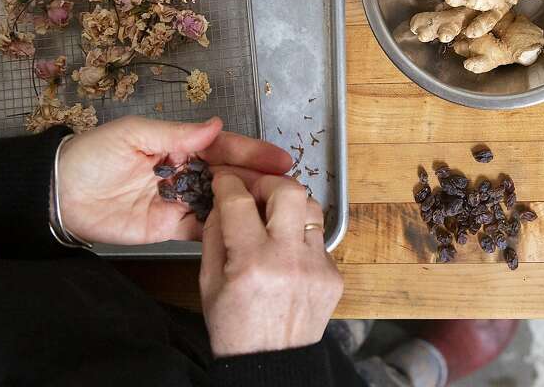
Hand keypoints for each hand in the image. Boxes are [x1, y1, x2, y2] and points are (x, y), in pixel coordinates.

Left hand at [57, 116, 292, 245]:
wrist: (56, 193)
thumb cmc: (92, 155)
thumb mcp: (134, 134)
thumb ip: (177, 134)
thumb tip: (217, 125)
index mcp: (178, 145)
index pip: (223, 148)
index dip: (252, 152)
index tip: (281, 158)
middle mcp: (184, 173)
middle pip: (229, 177)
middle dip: (258, 181)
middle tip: (288, 189)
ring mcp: (177, 202)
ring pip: (221, 203)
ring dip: (247, 205)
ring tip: (277, 210)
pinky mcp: (166, 229)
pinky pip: (200, 230)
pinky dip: (221, 230)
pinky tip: (245, 231)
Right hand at [200, 173, 342, 355]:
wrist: (272, 364)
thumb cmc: (234, 328)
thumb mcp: (208, 284)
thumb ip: (214, 236)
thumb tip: (222, 200)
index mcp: (250, 263)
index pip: (240, 202)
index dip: (229, 183)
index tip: (226, 180)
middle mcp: (288, 259)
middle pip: (289, 190)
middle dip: (268, 182)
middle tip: (256, 192)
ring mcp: (317, 266)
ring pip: (312, 208)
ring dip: (290, 206)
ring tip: (274, 218)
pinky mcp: (335, 275)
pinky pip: (319, 238)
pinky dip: (301, 237)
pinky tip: (288, 253)